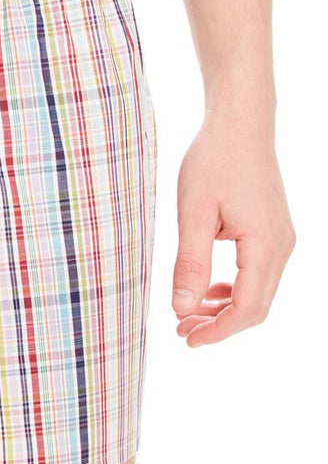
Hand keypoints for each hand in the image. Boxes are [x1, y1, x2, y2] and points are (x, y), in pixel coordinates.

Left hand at [172, 119, 293, 346]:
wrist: (239, 125)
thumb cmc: (213, 161)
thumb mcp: (192, 213)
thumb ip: (189, 263)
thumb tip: (182, 308)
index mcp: (265, 245)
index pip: (247, 308)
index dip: (217, 331)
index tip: (185, 338)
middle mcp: (282, 246)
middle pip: (256, 307)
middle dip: (219, 325)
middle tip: (181, 330)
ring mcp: (281, 239)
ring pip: (258, 292)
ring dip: (225, 309)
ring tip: (187, 313)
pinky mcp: (273, 232)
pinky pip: (257, 274)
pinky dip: (232, 289)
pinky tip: (205, 289)